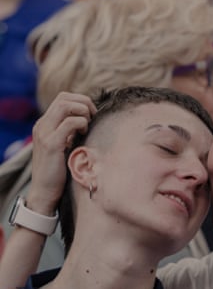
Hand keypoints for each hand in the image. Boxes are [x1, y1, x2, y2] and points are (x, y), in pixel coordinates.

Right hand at [27, 92, 96, 214]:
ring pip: (66, 106)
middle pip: (64, 98)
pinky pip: (69, 123)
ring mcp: (45, 133)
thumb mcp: (64, 147)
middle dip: (85, 103)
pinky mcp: (51, 144)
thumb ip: (71, 133)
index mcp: (45, 124)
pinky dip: (81, 124)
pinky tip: (84, 134)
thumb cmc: (59, 171)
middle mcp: (42, 125)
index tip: (92, 114)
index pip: (62, 98)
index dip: (81, 101)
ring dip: (83, 112)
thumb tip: (88, 122)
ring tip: (88, 125)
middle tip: (94, 117)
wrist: (45, 191)